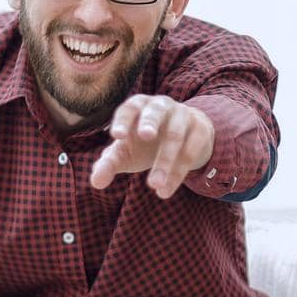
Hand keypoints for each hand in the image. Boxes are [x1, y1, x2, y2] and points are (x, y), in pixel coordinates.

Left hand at [91, 95, 214, 198]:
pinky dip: (178, 173)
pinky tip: (165, 191)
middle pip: (155, 111)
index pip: (129, 109)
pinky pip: (191, 151)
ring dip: (165, 162)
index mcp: (138, 106)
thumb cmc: (145, 144)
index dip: (123, 121)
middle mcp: (161, 106)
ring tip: (153, 186)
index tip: (116, 136)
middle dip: (150, 122)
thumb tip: (96, 183)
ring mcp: (184, 116)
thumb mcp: (125, 153)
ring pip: (175, 136)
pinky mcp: (201, 130)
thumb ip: (108, 164)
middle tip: (145, 136)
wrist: (185, 139)